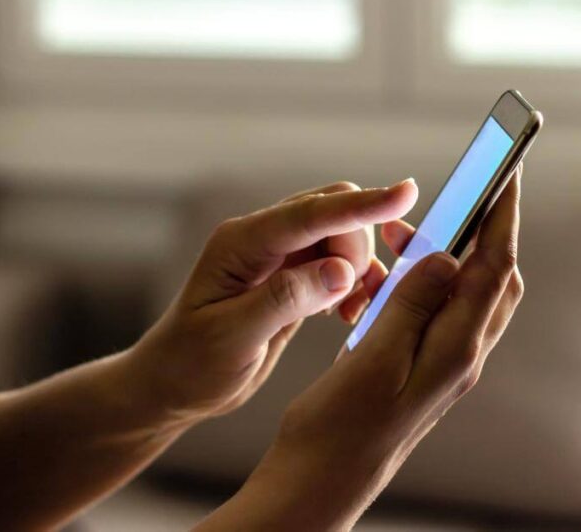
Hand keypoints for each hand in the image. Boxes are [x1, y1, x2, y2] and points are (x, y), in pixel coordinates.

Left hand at [128, 179, 417, 421]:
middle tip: (359, 298)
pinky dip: (354, 283)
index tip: (408, 194)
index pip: (311, 214)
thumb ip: (287, 299)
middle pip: (333, 214)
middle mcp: (261, 239)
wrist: (172, 385)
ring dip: (360, 268)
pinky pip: (338, 263)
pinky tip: (345, 315)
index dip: (362, 205)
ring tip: (353, 312)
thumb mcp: (234, 338)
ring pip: (341, 237)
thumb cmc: (192, 365)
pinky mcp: (291, 276)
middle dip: (360, 246)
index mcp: (241, 244)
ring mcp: (277, 256)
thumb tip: (342, 271)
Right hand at [205, 167, 523, 530]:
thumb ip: (412, 305)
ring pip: (465, 296)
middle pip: (492, 279)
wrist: (322, 484)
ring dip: (441, 257)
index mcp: (455, 351)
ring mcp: (446, 367)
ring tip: (397, 238)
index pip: (494, 267)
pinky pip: (438, 315)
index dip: (503, 214)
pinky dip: (420, 285)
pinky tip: (383, 281)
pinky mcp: (425, 372)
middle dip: (479, 230)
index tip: (507, 169)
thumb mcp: (373, 360)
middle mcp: (461, 358)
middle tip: (453, 197)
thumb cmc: (338, 430)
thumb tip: (448, 256)